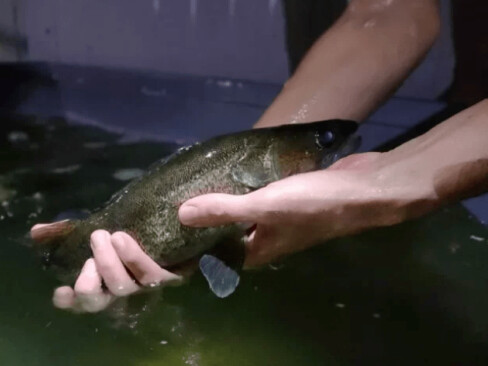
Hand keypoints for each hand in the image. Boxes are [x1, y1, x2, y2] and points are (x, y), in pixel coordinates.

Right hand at [51, 230, 179, 312]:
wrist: (177, 222)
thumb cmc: (133, 228)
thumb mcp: (98, 225)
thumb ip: (66, 230)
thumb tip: (35, 231)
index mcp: (103, 281)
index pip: (81, 300)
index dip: (70, 301)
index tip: (60, 291)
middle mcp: (121, 288)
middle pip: (98, 301)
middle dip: (88, 283)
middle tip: (89, 253)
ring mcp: (144, 283)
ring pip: (123, 287)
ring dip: (112, 264)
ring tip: (110, 236)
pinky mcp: (169, 275)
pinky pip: (152, 275)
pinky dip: (134, 258)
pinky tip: (123, 240)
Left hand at [177, 152, 434, 266]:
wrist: (364, 189)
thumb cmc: (314, 205)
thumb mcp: (264, 207)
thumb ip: (223, 211)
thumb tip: (181, 215)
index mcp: (256, 251)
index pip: (214, 255)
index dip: (191, 245)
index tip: (165, 230)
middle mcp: (264, 239)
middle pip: (225, 232)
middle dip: (202, 218)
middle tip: (172, 198)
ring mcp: (276, 218)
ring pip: (240, 212)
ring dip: (221, 200)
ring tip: (191, 182)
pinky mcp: (285, 197)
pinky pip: (255, 194)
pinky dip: (240, 186)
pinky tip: (224, 169)